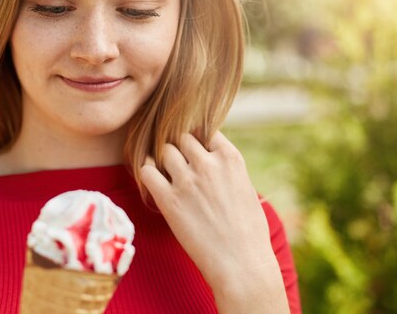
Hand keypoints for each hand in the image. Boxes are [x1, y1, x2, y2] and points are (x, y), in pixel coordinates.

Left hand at [140, 131, 282, 300]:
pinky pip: (147, 171)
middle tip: (178, 165)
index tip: (195, 153)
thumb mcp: (246, 189)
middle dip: (179, 149)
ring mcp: (187, 180)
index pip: (206, 131)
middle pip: (182, 138)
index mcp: (230, 158)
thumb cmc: (249, 232)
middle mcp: (207, 163)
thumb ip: (228, 170)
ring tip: (165, 174)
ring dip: (163, 160)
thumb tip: (213, 161)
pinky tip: (153, 183)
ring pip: (164, 151)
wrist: (241, 264)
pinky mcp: (168, 200)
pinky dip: (147, 172)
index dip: (198, 141)